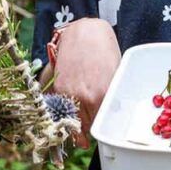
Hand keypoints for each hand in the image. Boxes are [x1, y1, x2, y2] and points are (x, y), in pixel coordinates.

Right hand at [51, 18, 120, 146]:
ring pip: (70, 121)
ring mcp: (69, 93)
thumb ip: (108, 98)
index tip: (96, 136)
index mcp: (102, 95)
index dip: (97, 132)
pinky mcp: (58, 86)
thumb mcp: (113, 76)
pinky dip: (63, 113)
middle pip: (83, 128)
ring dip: (73, 125)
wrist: (85, 32)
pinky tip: (68, 113)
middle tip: (86, 137)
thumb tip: (106, 115)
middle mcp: (84, 97)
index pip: (98, 126)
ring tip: (76, 128)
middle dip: (85, 132)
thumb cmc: (103, 51)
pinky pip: (60, 108)